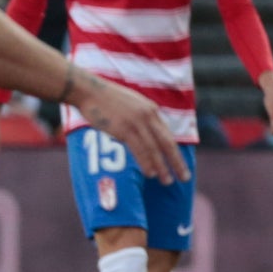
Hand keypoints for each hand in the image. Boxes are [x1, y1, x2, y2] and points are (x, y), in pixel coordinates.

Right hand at [72, 75, 190, 182]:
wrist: (88, 90)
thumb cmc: (105, 98)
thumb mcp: (130, 104)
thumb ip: (140, 117)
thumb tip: (144, 132)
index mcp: (151, 110)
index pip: (167, 134)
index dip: (174, 151)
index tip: (179, 164)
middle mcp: (148, 116)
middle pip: (167, 143)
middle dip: (177, 162)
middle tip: (185, 178)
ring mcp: (137, 123)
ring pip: (154, 149)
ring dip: (162, 167)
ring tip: (167, 181)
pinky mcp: (124, 129)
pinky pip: (139, 149)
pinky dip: (147, 162)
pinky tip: (151, 173)